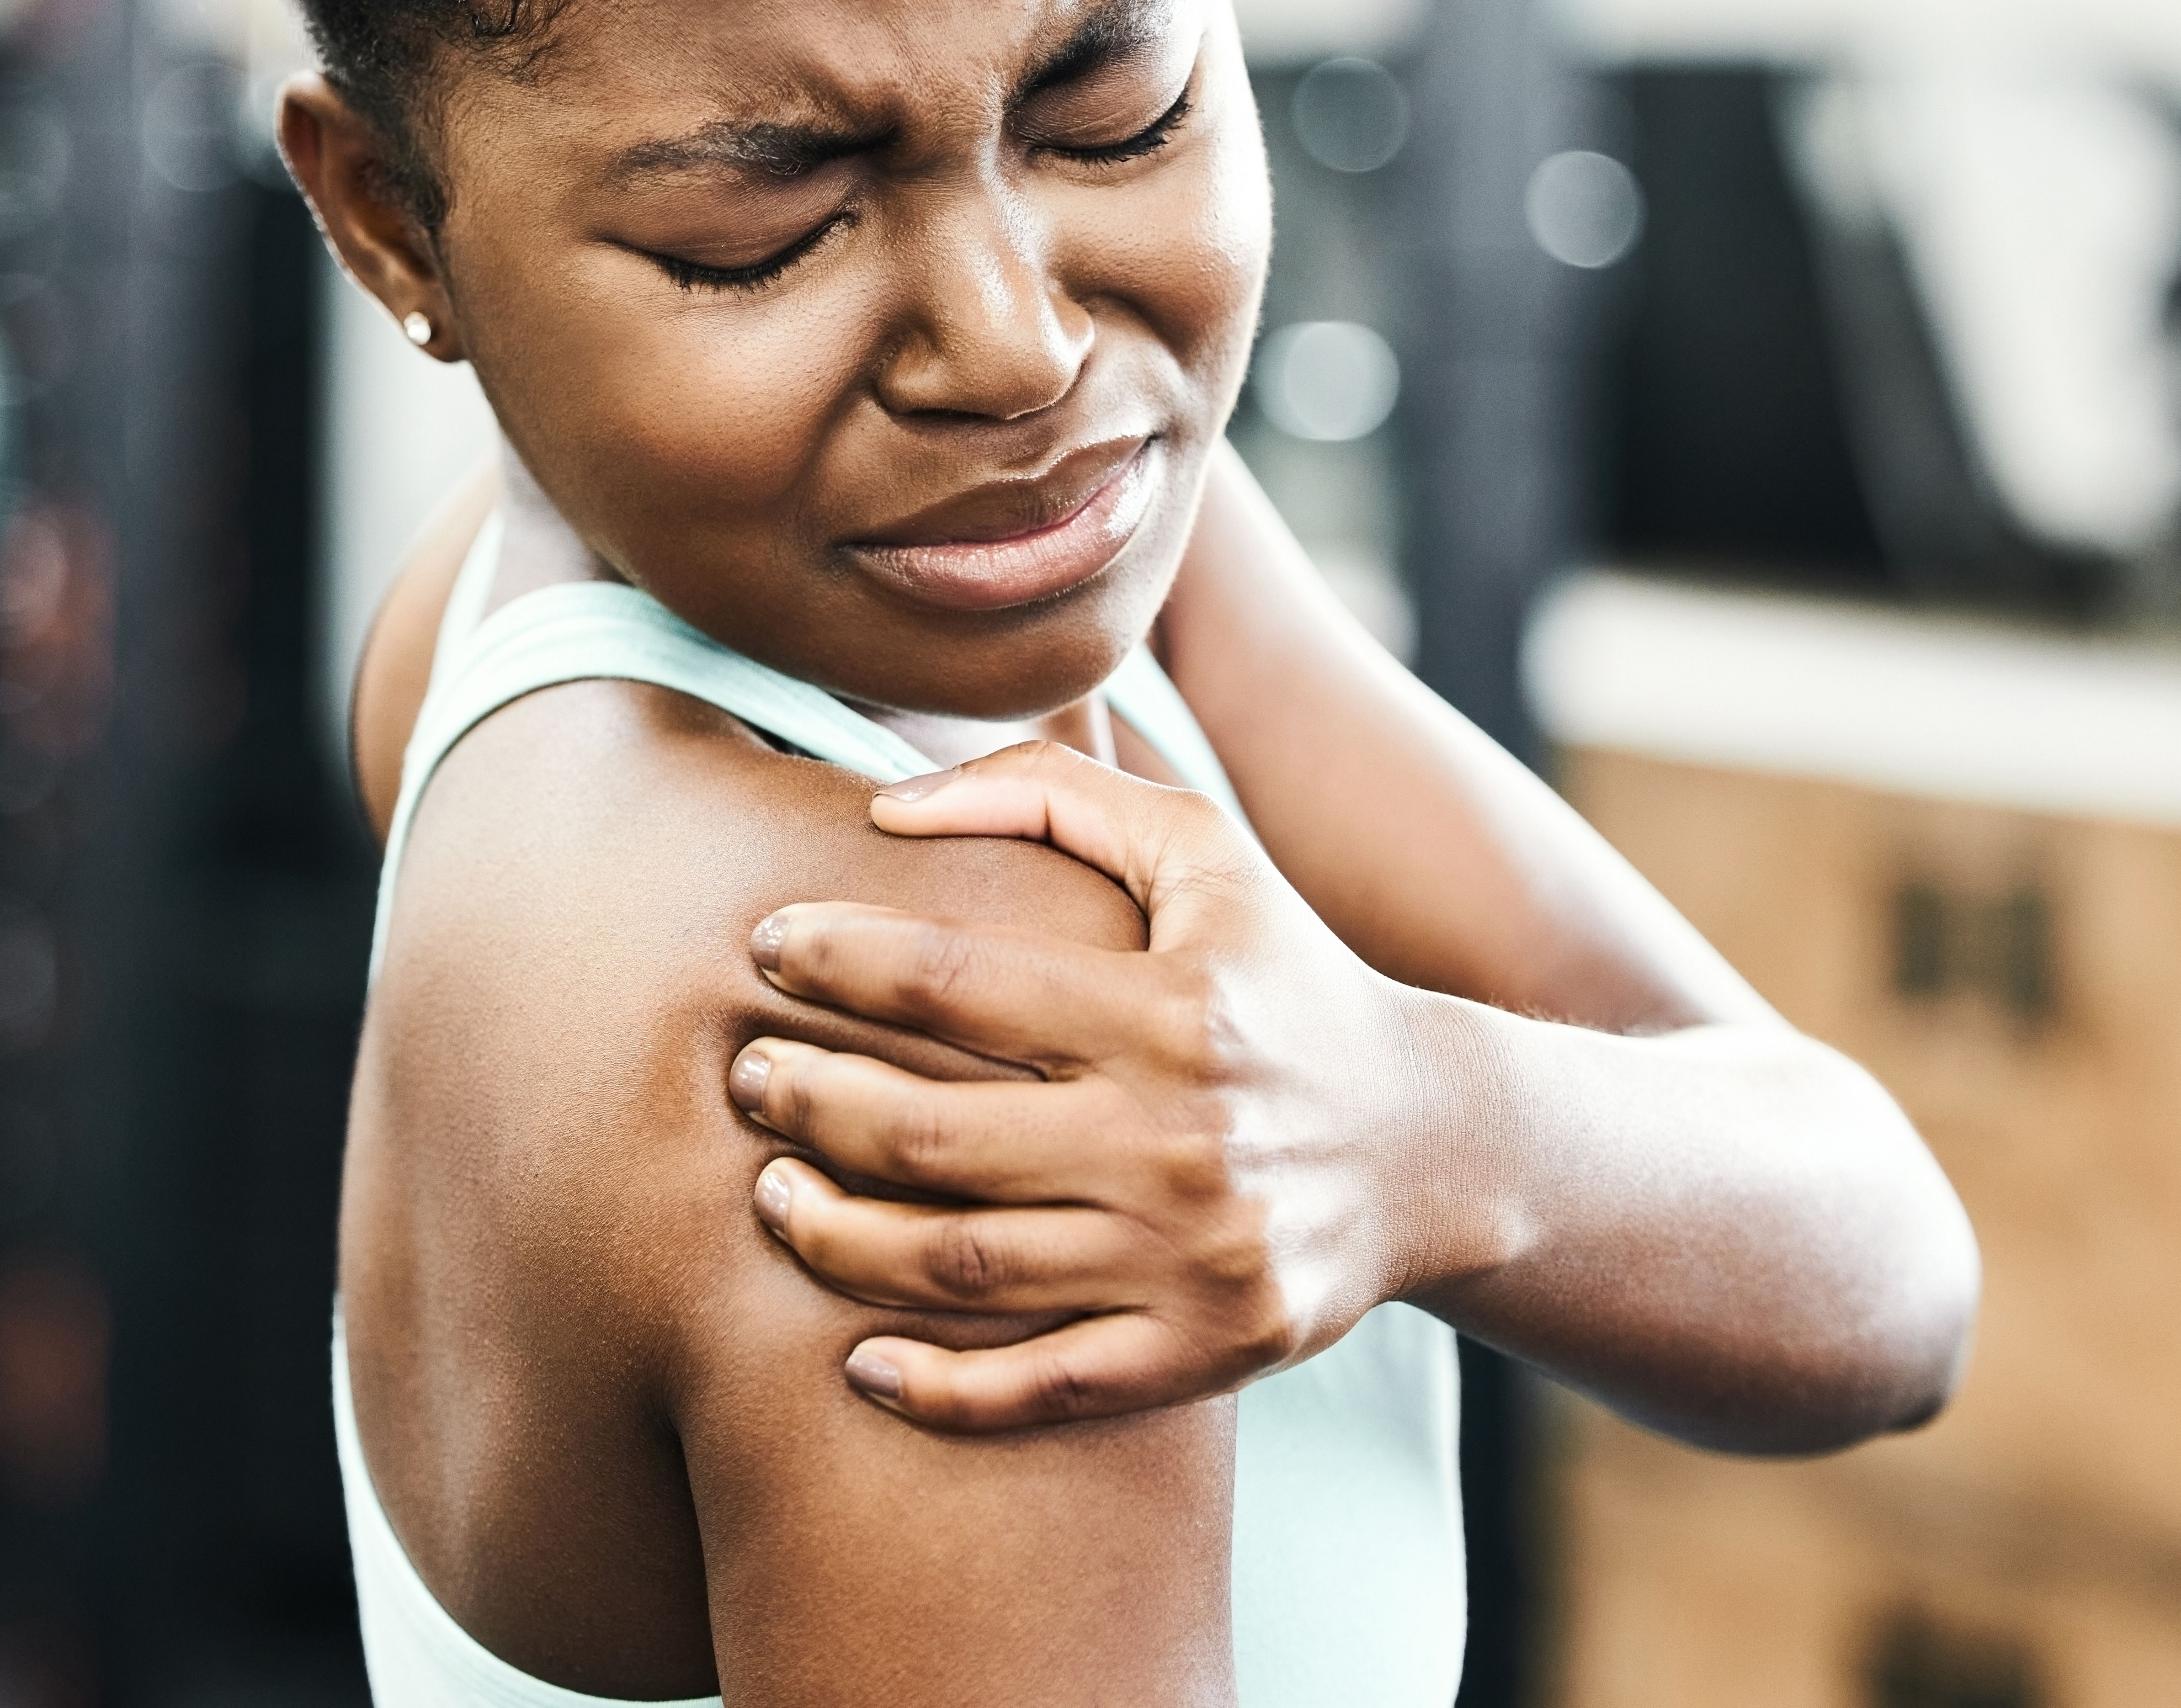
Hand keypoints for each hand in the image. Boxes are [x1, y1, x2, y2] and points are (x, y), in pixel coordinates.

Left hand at [730, 741, 1488, 1432]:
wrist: (1436, 1142)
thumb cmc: (1283, 974)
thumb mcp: (1200, 849)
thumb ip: (1051, 791)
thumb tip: (887, 807)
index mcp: (1167, 1009)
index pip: (955, 983)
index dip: (837, 960)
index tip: (764, 947)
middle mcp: (1175, 1137)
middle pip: (931, 1133)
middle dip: (809, 1102)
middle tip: (744, 1077)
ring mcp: (1188, 1257)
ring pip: (963, 1265)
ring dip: (837, 1236)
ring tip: (768, 1193)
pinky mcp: (1203, 1350)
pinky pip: (1043, 1386)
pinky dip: (939, 1389)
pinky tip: (855, 1361)